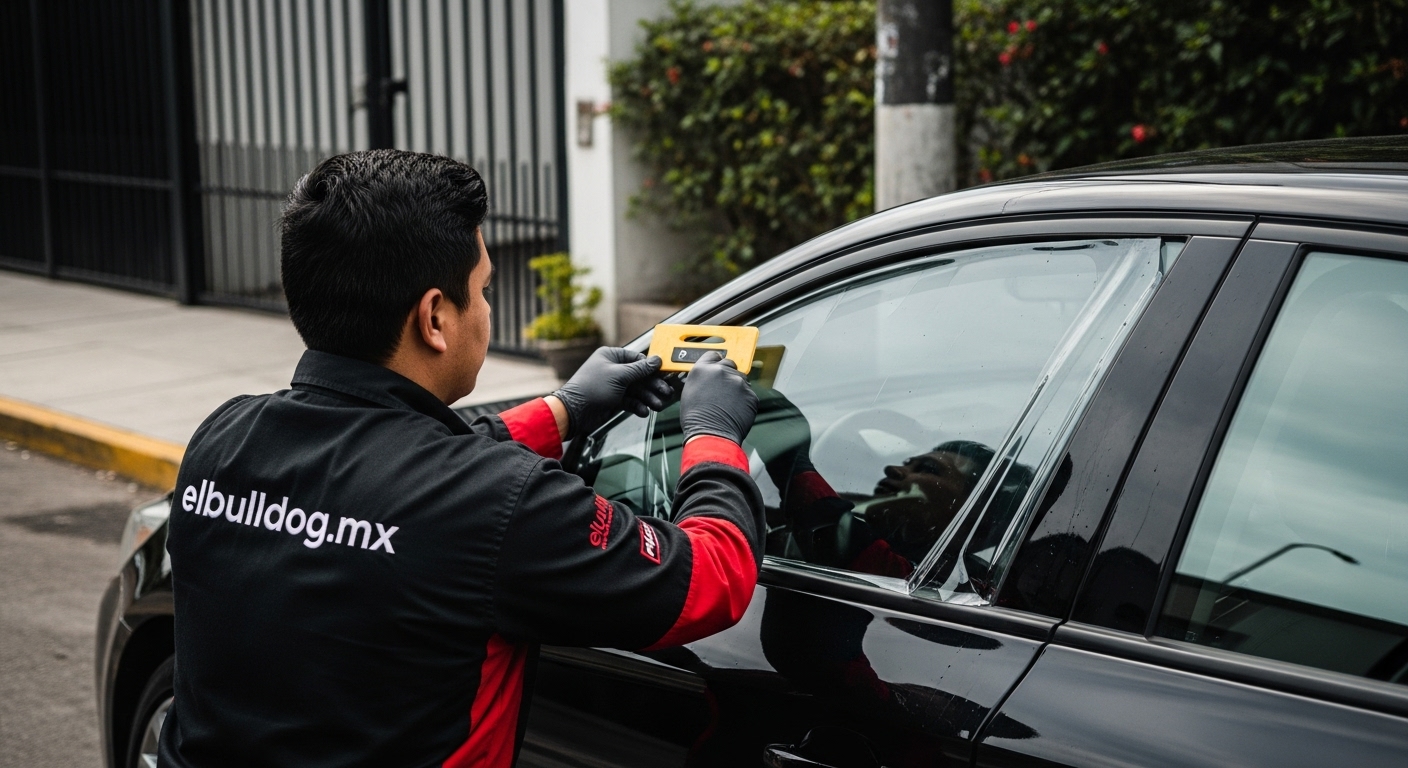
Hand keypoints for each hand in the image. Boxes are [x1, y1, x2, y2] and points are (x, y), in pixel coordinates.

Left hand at [552, 347, 674, 438]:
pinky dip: (637, 406)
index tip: (664, 374)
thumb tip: (657, 360)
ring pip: (636, 390)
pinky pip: (629, 401)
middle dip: (652, 386)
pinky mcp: (612, 399)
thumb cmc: (592, 388)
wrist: (574, 412)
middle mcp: (612, 369)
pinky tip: (644, 412)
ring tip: (657, 406)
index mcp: (611, 356)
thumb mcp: (619, 376)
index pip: (637, 359)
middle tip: (666, 393)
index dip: (651, 367)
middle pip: (639, 376)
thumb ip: (640, 369)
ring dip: (647, 398)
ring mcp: (612, 385)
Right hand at [679, 351, 757, 444]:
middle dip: (727, 373)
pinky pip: (749, 393)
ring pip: (741, 378)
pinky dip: (744, 400)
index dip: (715, 362)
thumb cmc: (696, 419)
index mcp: (702, 369)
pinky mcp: (750, 394)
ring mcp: (738, 382)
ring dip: (736, 387)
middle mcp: (721, 371)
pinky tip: (736, 410)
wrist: (711, 435)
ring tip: (729, 403)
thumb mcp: (690, 392)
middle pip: (729, 364)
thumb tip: (709, 377)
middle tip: (723, 388)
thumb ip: (702, 378)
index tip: (717, 367)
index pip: (713, 355)